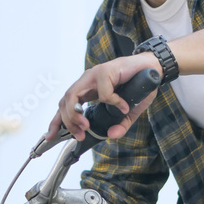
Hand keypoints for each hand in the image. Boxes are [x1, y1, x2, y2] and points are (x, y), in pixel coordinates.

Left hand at [46, 53, 161, 142]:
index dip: (56, 120)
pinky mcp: (106, 70)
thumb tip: (111, 135)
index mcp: (88, 89)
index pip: (65, 104)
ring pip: (74, 94)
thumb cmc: (138, 86)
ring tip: (86, 126)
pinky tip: (123, 107)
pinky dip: (112, 102)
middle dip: (67, 121)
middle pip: (65, 101)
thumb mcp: (128, 111)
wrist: (152, 68)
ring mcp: (95, 75)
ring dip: (77, 113)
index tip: (51, 136)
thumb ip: (120, 124)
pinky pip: (103, 92)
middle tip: (78, 134)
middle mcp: (87, 81)